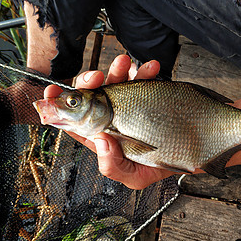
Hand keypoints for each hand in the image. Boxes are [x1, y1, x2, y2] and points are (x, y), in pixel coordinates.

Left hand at [44, 55, 174, 188]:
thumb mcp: (134, 176)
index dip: (59, 105)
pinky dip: (145, 70)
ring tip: (127, 65)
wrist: (187, 153)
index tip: (53, 92)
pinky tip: (152, 69)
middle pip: (91, 95)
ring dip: (118, 70)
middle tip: (100, 77)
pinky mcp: (145, 95)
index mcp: (100, 137)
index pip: (73, 120)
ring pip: (114, 82)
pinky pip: (140, 78)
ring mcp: (127, 104)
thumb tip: (99, 141)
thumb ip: (112, 165)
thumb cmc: (156, 167)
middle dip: (90, 80)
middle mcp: (110, 118)